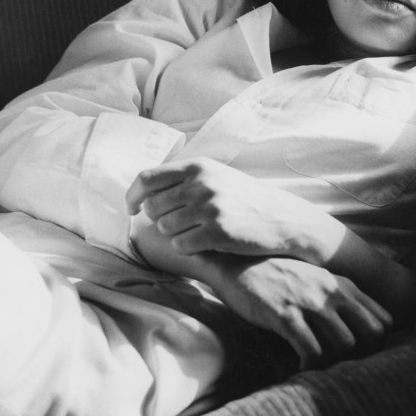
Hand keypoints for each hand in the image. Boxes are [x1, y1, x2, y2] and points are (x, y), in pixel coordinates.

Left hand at [125, 158, 342, 263]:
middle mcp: (201, 183)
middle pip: (153, 207)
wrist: (283, 218)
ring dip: (175, 235)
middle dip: (159, 220)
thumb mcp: (217, 176)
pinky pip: (181, 246)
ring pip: (165, 229)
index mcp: (198, 166)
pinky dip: (188, 248)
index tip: (132, 209)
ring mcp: (209, 207)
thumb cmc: (245, 199)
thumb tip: (143, 190)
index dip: (132, 196)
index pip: (147, 178)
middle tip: (178, 224)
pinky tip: (205, 243)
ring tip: (197, 232)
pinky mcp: (217, 231)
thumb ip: (184, 179)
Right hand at [208, 255, 392, 369]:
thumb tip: (362, 330)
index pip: (382, 319)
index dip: (377, 343)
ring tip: (321, 367)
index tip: (363, 355)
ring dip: (335, 361)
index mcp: (342, 284)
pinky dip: (310, 366)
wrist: (238, 265)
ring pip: (345, 343)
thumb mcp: (316, 280)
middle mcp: (331, 291)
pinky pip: (311, 351)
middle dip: (364, 355)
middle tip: (345, 366)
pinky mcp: (286, 316)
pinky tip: (301, 369)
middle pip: (371, 333)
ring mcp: (309, 302)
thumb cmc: (279, 276)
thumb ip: (340, 297)